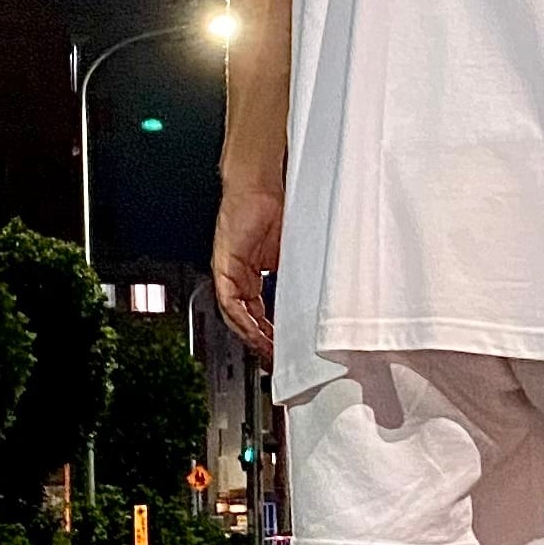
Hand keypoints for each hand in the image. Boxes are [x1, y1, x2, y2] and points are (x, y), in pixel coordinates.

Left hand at [212, 183, 283, 363]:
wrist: (261, 182)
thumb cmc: (278, 207)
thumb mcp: (296, 252)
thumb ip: (300, 277)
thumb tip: (319, 301)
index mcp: (256, 275)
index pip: (263, 315)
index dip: (274, 336)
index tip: (287, 352)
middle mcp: (241, 278)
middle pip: (249, 321)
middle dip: (264, 344)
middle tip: (279, 362)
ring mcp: (231, 273)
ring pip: (237, 317)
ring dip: (254, 337)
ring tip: (271, 353)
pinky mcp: (224, 267)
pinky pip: (230, 303)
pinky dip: (243, 321)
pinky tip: (257, 333)